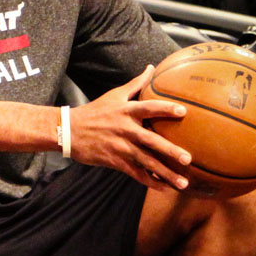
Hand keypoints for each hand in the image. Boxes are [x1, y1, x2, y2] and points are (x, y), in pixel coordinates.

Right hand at [69, 66, 192, 191]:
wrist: (68, 131)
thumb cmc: (94, 111)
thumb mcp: (114, 95)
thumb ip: (136, 83)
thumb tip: (151, 67)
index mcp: (126, 111)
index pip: (148, 108)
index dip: (165, 109)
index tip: (183, 112)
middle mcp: (124, 129)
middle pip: (151, 141)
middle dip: (169, 151)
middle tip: (187, 159)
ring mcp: (120, 147)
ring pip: (146, 162)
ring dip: (165, 173)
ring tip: (184, 182)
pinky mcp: (114, 161)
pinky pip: (136, 173)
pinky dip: (150, 181)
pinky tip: (164, 187)